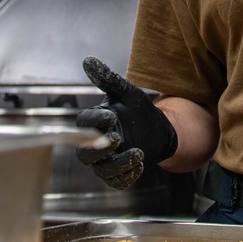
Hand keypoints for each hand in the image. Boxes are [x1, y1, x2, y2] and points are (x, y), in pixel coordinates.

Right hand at [75, 56, 177, 189]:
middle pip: (84, 153)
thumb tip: (88, 60)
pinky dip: (128, 174)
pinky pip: (118, 181)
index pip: (84, 123)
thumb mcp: (127, 93)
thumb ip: (108, 79)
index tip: (112, 116)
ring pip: (102, 170)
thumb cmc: (138, 110)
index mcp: (93, 123)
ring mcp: (105, 162)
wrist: (158, 130)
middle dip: (99, 148)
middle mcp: (94, 145)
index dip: (95, 120)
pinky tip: (141, 163)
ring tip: (138, 152)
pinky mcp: (118, 175)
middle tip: (117, 138)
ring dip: (118, 163)